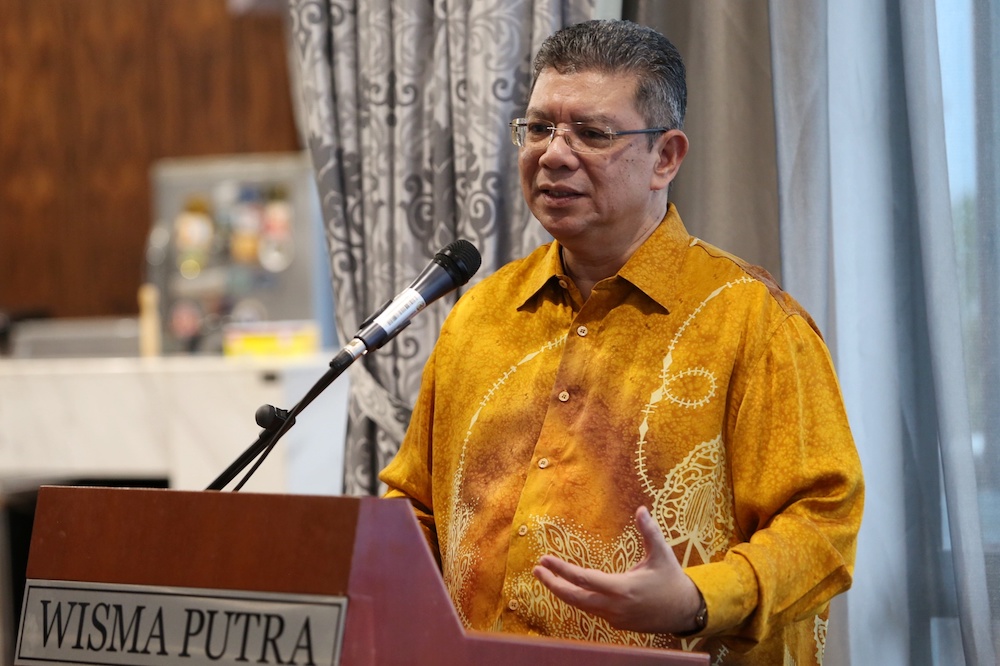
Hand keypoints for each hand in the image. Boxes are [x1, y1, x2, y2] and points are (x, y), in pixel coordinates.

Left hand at [532, 505, 702, 634]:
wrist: (685, 611)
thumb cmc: (672, 580)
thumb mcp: (662, 554)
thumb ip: (650, 532)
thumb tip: (641, 509)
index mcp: (623, 588)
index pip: (584, 579)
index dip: (563, 569)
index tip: (546, 559)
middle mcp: (614, 606)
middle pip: (575, 597)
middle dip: (553, 584)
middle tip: (537, 570)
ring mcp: (615, 617)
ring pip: (581, 606)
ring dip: (562, 591)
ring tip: (546, 578)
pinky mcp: (617, 623)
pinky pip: (592, 610)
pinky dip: (578, 599)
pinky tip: (570, 588)